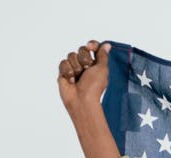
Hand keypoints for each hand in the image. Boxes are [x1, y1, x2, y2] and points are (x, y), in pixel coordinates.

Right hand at [57, 40, 120, 157]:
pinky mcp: (63, 72)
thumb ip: (103, 55)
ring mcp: (73, 68)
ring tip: (78, 78)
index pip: (92, 46)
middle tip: (87, 70)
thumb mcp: (103, 69)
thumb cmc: (94, 86)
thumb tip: (107, 45)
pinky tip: (71, 81)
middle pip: (81, 49)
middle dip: (84, 59)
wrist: (82, 99)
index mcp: (95, 63)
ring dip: (76, 67)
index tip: (90, 47)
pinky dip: (68, 71)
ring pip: (71, 55)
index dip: (92, 44)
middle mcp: (84, 64)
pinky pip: (63, 63)